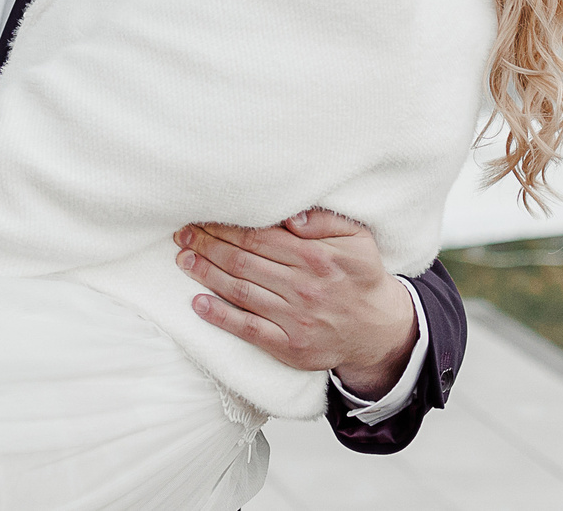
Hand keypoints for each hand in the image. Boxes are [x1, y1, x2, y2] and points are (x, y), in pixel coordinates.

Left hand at [174, 210, 416, 397]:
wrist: (379, 330)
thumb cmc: (361, 277)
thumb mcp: (357, 239)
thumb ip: (325, 220)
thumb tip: (290, 215)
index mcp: (317, 256)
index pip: (259, 236)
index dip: (226, 226)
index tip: (202, 217)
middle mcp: (304, 286)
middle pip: (243, 260)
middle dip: (208, 244)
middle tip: (183, 234)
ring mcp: (296, 319)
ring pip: (240, 291)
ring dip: (206, 274)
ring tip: (183, 259)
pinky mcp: (290, 347)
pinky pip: (248, 329)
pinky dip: (220, 316)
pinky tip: (198, 303)